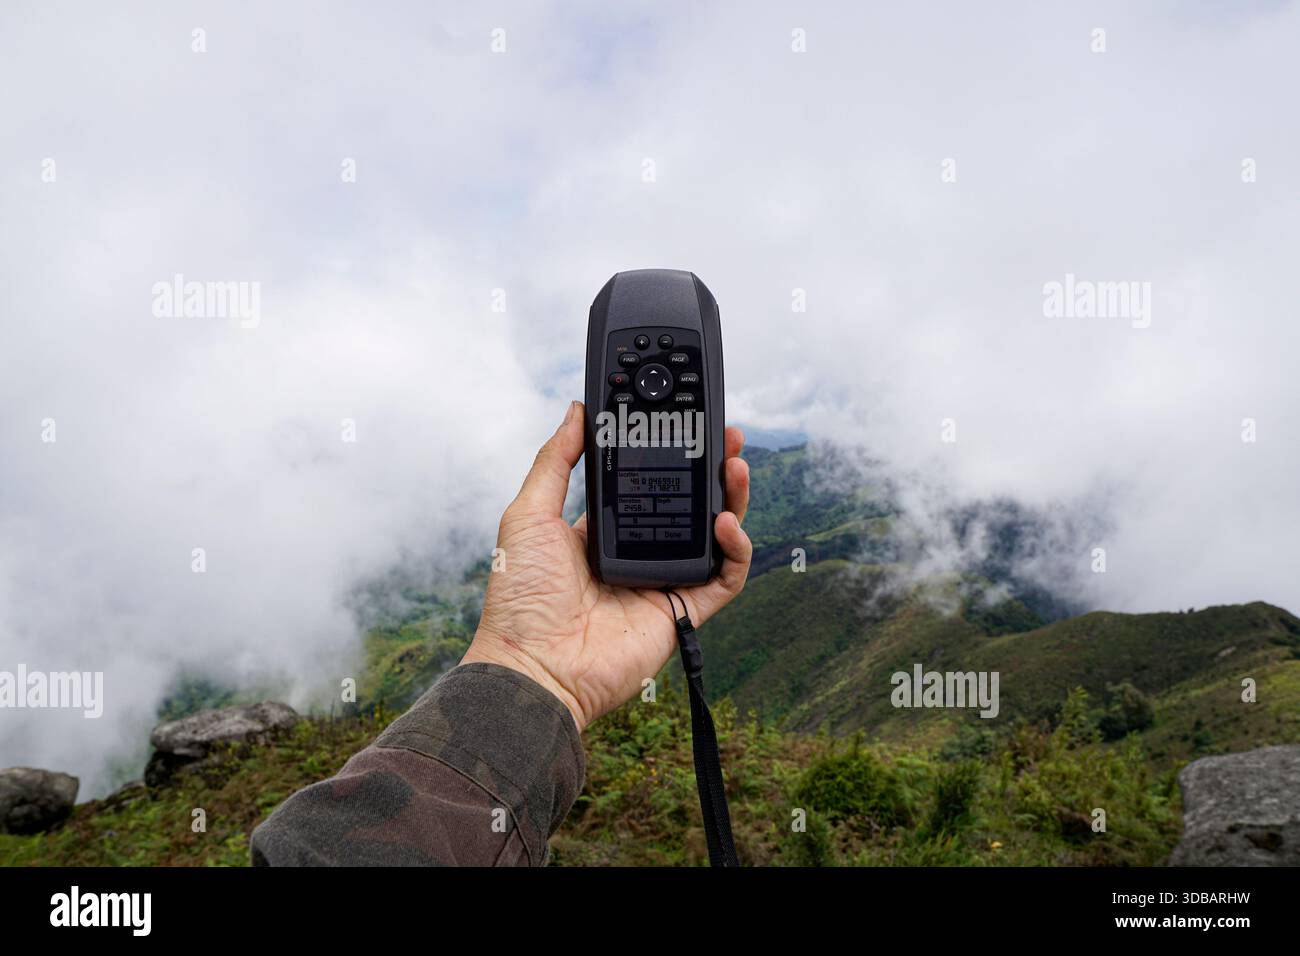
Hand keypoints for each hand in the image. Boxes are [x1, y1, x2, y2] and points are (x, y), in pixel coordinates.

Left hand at [462, 400, 751, 730]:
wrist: (534, 665)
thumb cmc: (520, 598)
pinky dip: (736, 550)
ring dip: (731, 499)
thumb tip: (575, 411)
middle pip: (689, 505)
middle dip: (712, 469)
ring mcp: (663, 584)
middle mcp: (638, 556)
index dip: (671, 456)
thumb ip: (555, 461)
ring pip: (714, 536)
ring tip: (734, 465)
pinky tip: (725, 522)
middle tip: (727, 435)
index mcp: (603, 533)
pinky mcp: (683, 613)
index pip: (649, 485)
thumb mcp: (528, 514)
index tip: (685, 424)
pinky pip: (725, 578)